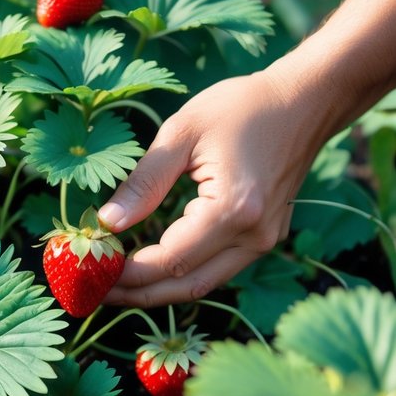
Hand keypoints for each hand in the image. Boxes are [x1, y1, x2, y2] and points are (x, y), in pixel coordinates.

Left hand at [96, 68, 331, 307]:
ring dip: (159, 289)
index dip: (128, 273)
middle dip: (138, 294)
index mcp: (233, 210)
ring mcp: (265, 240)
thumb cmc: (240, 107)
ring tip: (115, 284)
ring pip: (204, 283)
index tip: (92, 271)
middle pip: (187, 285)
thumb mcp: (181, 133)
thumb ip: (144, 183)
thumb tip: (107, 223)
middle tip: (95, 291)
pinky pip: (218, 267)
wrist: (303, 101)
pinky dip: (182, 273)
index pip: (170, 260)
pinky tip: (151, 266)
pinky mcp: (266, 237)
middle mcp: (254, 236)